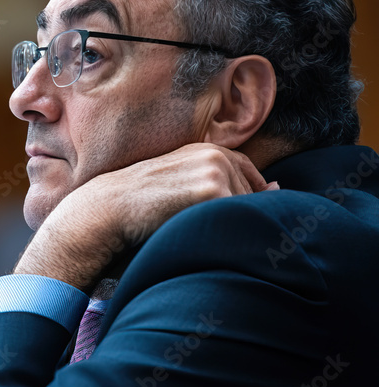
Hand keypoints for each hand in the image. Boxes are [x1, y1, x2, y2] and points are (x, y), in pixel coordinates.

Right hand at [13, 143, 278, 290]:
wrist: (110, 207)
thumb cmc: (141, 202)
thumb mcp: (181, 180)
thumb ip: (221, 180)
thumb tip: (278, 188)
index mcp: (210, 150)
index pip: (251, 177)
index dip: (248, 200)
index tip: (227, 219)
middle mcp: (218, 155)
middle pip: (255, 198)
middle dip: (239, 218)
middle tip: (203, 230)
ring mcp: (217, 171)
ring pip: (249, 210)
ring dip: (233, 228)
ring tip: (196, 232)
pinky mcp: (214, 190)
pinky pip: (238, 219)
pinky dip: (226, 234)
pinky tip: (200, 236)